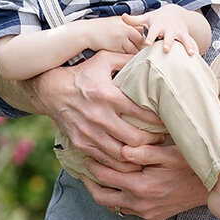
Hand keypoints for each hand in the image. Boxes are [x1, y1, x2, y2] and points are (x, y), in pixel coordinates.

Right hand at [26, 51, 164, 169]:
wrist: (51, 90)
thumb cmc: (82, 73)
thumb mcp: (103, 59)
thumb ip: (127, 59)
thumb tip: (150, 56)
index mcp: (108, 96)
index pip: (142, 114)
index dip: (159, 121)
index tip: (168, 121)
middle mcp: (99, 117)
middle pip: (135, 139)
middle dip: (153, 141)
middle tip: (162, 139)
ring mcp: (89, 133)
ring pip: (121, 155)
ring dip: (139, 156)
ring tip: (150, 152)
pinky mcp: (82, 143)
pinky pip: (106, 160)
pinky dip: (121, 164)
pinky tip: (131, 159)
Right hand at [82, 16, 144, 54]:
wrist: (87, 32)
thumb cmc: (100, 27)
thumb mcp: (114, 21)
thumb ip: (126, 24)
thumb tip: (139, 30)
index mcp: (125, 21)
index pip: (141, 30)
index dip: (140, 36)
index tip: (137, 41)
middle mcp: (124, 29)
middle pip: (139, 40)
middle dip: (138, 46)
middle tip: (135, 49)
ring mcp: (121, 38)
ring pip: (134, 49)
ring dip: (132, 52)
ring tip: (128, 53)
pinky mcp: (115, 47)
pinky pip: (125, 54)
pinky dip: (125, 55)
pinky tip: (120, 55)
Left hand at [82, 142, 207, 219]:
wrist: (210, 188)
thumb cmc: (189, 166)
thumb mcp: (168, 153)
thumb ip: (143, 150)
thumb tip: (121, 149)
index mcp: (140, 186)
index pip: (105, 176)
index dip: (92, 165)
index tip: (87, 155)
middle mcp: (140, 204)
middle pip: (102, 198)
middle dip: (90, 183)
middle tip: (85, 171)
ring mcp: (146, 214)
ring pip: (115, 206)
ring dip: (106, 192)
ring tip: (102, 177)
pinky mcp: (152, 218)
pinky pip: (130, 210)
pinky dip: (122, 199)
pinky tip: (124, 186)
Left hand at [122, 8, 199, 55]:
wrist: (174, 13)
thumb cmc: (157, 19)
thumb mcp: (146, 18)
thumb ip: (134, 20)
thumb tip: (122, 16)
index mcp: (158, 26)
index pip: (153, 31)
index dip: (150, 37)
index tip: (147, 43)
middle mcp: (169, 29)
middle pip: (169, 36)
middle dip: (168, 42)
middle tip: (166, 49)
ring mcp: (179, 33)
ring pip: (184, 39)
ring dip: (187, 46)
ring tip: (191, 53)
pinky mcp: (186, 36)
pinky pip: (192, 43)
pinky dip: (195, 48)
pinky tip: (198, 57)